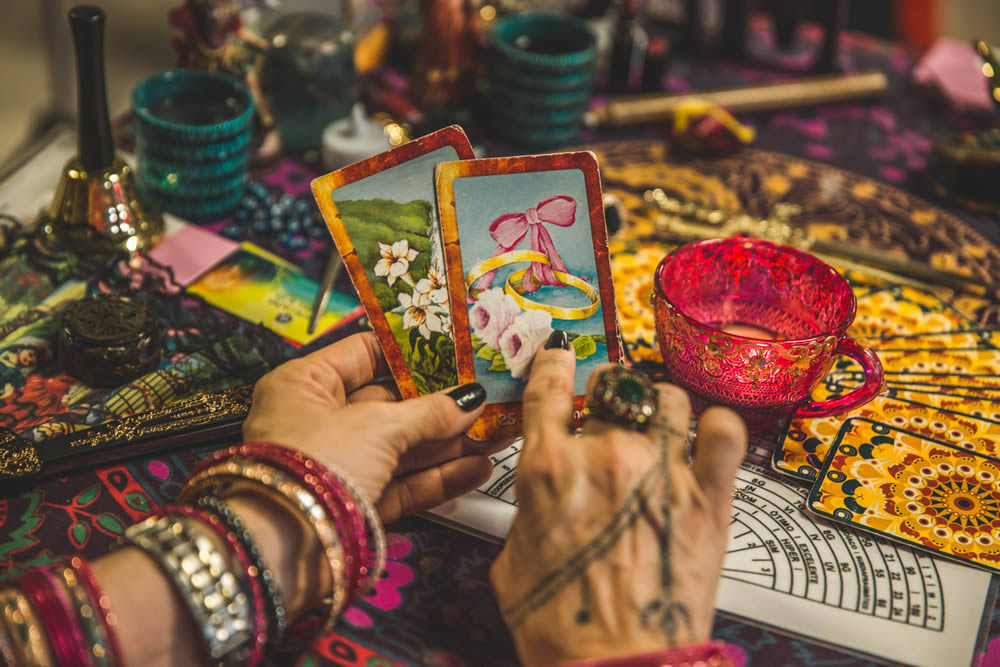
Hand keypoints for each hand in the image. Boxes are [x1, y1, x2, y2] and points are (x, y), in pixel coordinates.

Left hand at [242, 332, 501, 522]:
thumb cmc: (317, 464)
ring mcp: (338, 465)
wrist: (284, 549)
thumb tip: (471, 400)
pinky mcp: (355, 505)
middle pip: (389, 405)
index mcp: (304, 384)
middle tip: (487, 397)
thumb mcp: (378, 427)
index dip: (411, 353)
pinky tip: (478, 468)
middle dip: (440, 404)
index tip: (457, 353)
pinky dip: (438, 477)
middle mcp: (318, 421)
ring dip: (448, 442)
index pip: (363, 354)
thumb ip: (431, 412)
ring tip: (495, 434)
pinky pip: (401, 484)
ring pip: (400, 447)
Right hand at [490, 338, 746, 664]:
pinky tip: (709, 434)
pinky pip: (724, 434)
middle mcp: (606, 456)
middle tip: (611, 413)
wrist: (616, 665)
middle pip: (612, 385)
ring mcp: (662, 472)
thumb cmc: (562, 624)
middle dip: (608, 395)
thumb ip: (529, 511)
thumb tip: (543, 498)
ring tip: (659, 423)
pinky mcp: (709, 499)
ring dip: (658, 405)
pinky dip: (717, 427)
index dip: (555, 364)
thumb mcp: (513, 562)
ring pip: (667, 398)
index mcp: (549, 467)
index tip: (561, 359)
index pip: (550, 387)